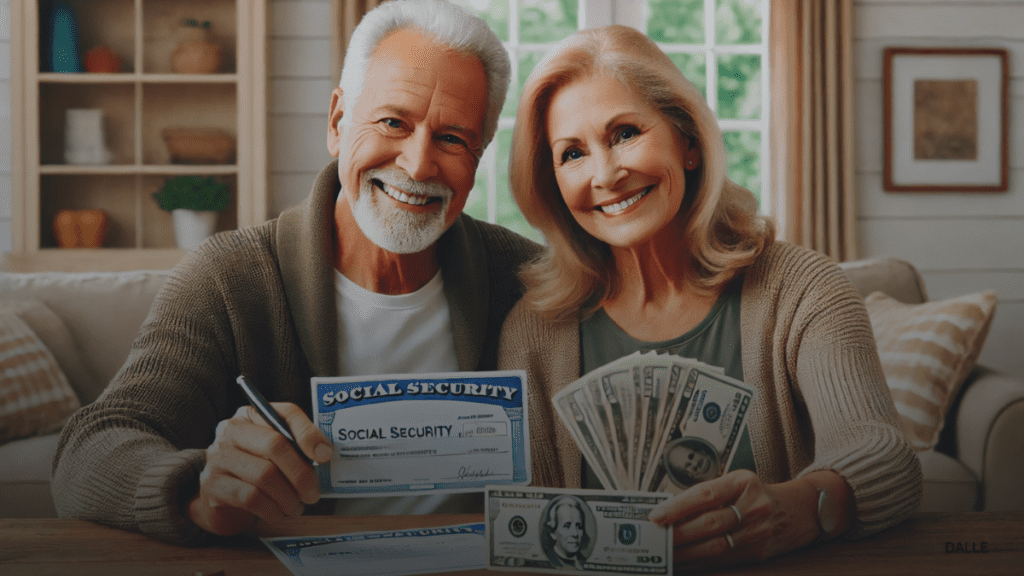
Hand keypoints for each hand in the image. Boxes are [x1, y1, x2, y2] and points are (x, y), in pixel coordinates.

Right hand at [187, 403, 333, 535]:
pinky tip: (278, 514)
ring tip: (296, 507)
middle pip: (275, 445)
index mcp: (253, 414)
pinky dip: (271, 509)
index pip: (286, 413)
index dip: (309, 434)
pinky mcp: (212, 484)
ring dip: (288, 497)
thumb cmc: (256, 470)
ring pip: (264, 475)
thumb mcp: (277, 453)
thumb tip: (323, 452)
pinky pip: (250, 497)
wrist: (220, 499)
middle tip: (313, 494)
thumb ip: (299, 446)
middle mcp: (231, 430)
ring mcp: (218, 456)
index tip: (325, 456)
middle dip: (301, 473)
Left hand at [647, 469, 820, 570]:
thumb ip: (706, 494)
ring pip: (715, 546)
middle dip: (677, 534)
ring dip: (685, 554)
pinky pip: (723, 560)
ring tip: (664, 554)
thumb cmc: (756, 494)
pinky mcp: (758, 552)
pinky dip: (699, 563)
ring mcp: (758, 532)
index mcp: (742, 482)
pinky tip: (683, 563)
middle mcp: (753, 506)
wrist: (799, 510)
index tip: (656, 516)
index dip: (678, 506)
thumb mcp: (736, 483)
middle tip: (655, 540)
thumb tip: (668, 511)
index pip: (705, 493)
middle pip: (709, 523)